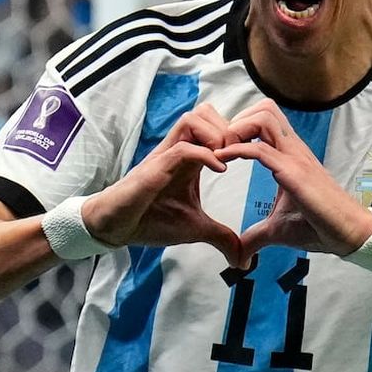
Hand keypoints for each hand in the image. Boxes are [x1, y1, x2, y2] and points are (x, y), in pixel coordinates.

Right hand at [82, 103, 242, 265]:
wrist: (117, 226)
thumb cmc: (151, 219)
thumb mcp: (196, 228)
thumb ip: (221, 237)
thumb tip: (244, 260)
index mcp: (191, 157)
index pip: (216, 125)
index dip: (237, 133)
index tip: (254, 154)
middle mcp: (179, 149)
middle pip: (207, 112)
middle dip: (230, 127)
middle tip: (242, 152)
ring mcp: (166, 155)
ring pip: (194, 119)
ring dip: (216, 135)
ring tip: (228, 158)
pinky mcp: (155, 167)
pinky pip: (183, 148)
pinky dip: (205, 155)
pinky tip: (221, 170)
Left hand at [214, 100, 371, 265]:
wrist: (348, 234)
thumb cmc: (318, 227)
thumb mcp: (278, 229)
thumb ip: (256, 236)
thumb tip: (239, 255)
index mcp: (290, 155)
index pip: (264, 119)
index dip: (240, 126)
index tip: (222, 148)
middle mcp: (293, 149)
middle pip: (264, 108)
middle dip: (237, 120)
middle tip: (221, 145)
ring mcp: (295, 157)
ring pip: (264, 118)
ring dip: (237, 129)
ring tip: (222, 151)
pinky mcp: (294, 172)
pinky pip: (261, 149)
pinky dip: (236, 150)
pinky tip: (222, 160)